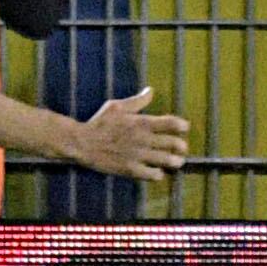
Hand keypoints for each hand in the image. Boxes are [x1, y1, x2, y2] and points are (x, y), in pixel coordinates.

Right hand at [73, 88, 192, 182]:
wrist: (82, 142)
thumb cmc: (99, 122)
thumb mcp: (117, 106)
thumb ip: (137, 101)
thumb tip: (151, 91)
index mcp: (142, 122)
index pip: (172, 123)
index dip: (182, 126)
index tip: (184, 128)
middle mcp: (144, 139)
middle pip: (174, 143)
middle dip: (182, 146)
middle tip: (182, 148)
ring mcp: (138, 155)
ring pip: (167, 160)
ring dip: (175, 161)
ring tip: (177, 162)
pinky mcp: (130, 169)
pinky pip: (152, 175)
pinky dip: (158, 174)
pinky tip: (157, 172)